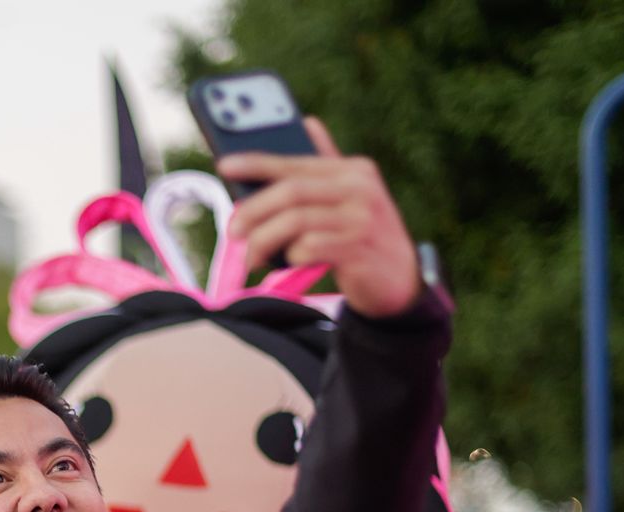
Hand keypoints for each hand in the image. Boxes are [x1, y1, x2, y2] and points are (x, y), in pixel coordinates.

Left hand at [219, 118, 419, 318]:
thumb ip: (328, 162)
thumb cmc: (363, 234)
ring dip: (265, 241)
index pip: (296, 162)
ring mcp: (362, 219)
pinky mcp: (359, 250)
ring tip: (252, 256)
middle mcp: (360, 189)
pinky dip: (292, 255)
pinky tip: (289, 262)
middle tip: (232, 230)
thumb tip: (307, 121)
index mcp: (353, 170)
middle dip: (253, 211)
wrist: (400, 279)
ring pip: (295, 223)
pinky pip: (310, 248)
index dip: (256, 163)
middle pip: (291, 192)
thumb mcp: (351, 195)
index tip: (224, 166)